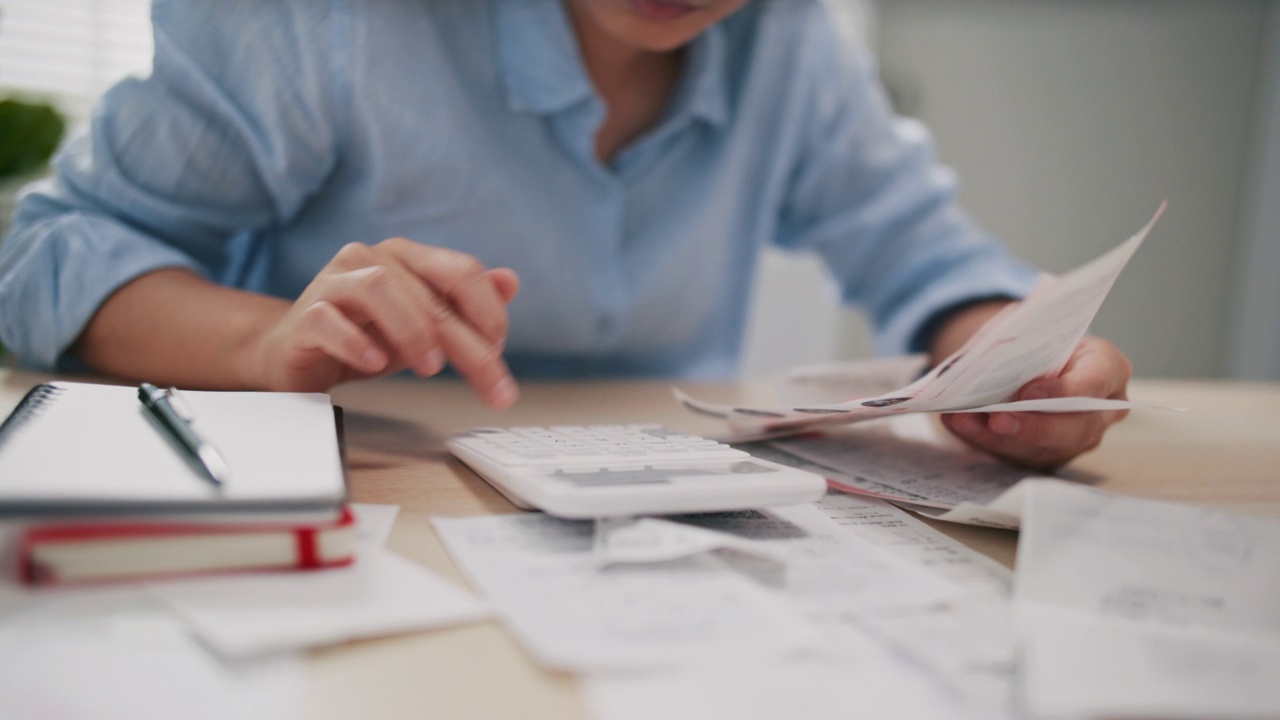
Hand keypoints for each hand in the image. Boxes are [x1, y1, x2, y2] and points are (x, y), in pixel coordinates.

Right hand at [253, 238, 520, 406]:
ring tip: (430, 369)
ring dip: (412, 330)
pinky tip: (376, 364)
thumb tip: (509, 281)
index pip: (462, 272)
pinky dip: (356, 342)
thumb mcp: (424, 324)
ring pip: (378, 288)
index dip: (488, 314)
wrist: (296, 352)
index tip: (499, 355)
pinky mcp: (304, 315)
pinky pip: (328, 320)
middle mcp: (369, 258)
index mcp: (407, 257)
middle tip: (489, 383)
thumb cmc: (365, 335)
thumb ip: (464, 303)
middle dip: (468, 345)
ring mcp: (333, 282)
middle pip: (430, 294)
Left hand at [939, 336, 1132, 469]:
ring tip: (964, 421)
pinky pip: (1019, 455)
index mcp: (1109, 369)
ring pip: (1043, 449)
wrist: (1037, 358)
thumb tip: (989, 361)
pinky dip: (985, 440)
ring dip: (998, 438)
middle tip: (997, 420)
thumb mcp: (1041, 332)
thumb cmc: (1042, 341)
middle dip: (1032, 427)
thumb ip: (1028, 346)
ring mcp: (1078, 438)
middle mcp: (1103, 411)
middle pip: (1075, 429)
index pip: (1093, 383)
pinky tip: (961, 426)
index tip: (1028, 393)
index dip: (1063, 392)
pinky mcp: (1050, 454)